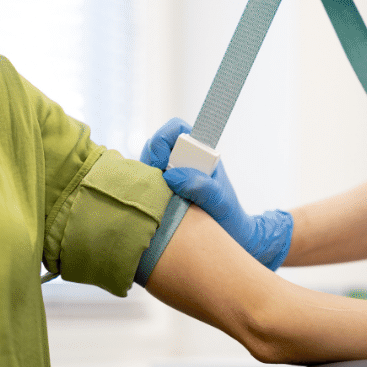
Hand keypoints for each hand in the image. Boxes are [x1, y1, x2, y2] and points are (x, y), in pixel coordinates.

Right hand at [140, 118, 293, 269]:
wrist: (227, 236)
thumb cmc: (227, 214)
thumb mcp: (219, 201)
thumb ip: (202, 186)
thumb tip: (171, 177)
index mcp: (198, 151)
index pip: (175, 129)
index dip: (164, 138)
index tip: (163, 162)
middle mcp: (180, 160)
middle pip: (154, 147)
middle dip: (149, 161)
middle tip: (154, 185)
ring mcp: (166, 176)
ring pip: (143, 167)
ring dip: (143, 180)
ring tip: (154, 200)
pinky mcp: (157, 193)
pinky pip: (140, 187)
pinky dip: (139, 194)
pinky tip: (148, 209)